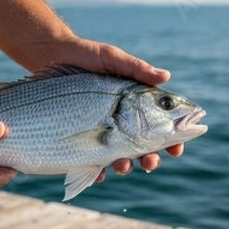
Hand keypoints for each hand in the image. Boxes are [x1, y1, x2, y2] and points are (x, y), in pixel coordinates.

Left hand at [41, 37, 184, 180]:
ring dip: (125, 166)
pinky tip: (99, 173)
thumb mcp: (112, 58)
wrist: (52, 56)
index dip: (173, 139)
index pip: (163, 125)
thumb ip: (136, 68)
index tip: (176, 149)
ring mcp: (102, 130)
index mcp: (137, 104)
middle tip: (150, 162)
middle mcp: (123, 120)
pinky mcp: (81, 136)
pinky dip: (96, 170)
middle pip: (144, 147)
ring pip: (120, 156)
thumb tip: (166, 76)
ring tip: (122, 166)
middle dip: (151, 159)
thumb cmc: (87, 55)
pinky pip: (90, 160)